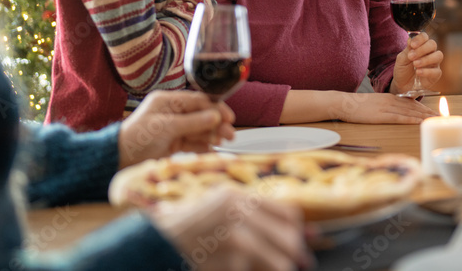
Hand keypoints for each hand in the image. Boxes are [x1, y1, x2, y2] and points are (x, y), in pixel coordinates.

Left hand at [118, 91, 235, 168]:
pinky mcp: (172, 143)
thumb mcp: (166, 127)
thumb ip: (192, 122)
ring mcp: (173, 128)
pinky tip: (212, 149)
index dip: (215, 108)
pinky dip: (203, 145)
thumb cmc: (138, 138)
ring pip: (199, 129)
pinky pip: (192, 142)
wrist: (119, 159)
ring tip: (223, 142)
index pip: (198, 101)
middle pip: (201, 115)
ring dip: (212, 135)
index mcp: (168, 101)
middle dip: (216, 123)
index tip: (229, 118)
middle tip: (230, 134)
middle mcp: (172, 112)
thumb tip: (216, 116)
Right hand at [151, 185, 312, 270]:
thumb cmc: (189, 228)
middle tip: (302, 263)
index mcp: (238, 198)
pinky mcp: (229, 262)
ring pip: (279, 262)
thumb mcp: (220, 208)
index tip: (307, 241)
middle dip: (296, 254)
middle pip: (289, 238)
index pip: (288, 213)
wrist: (153, 244)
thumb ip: (252, 215)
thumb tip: (296, 231)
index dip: (299, 230)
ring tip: (279, 268)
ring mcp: (234, 240)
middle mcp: (239, 215)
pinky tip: (251, 269)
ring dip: (282, 268)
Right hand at [334, 92, 435, 123]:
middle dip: (428, 112)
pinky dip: (411, 120)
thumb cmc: (358, 106)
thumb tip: (397, 112)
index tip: (434, 111)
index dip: (424, 107)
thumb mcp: (376, 102)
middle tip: (440, 116)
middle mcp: (391, 101)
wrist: (345, 103)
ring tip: (435, 120)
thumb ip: (387, 106)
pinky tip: (419, 122)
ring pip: (410, 112)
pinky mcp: (381, 115)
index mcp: (390, 97)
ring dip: (423, 116)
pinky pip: (399, 118)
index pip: (411, 102)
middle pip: (414, 106)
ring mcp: (387, 108)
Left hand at [390, 32, 442, 94]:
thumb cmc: (403, 70)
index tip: (412, 45)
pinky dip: (427, 71)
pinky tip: (418, 72)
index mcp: (420, 46)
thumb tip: (410, 39)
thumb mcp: (401, 59)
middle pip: (433, 44)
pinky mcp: (435, 75)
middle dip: (422, 49)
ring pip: (438, 55)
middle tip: (411, 56)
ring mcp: (434, 64)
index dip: (420, 39)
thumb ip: (407, 50)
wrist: (402, 85)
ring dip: (426, 59)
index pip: (424, 37)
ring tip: (415, 64)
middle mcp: (429, 53)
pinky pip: (436, 71)